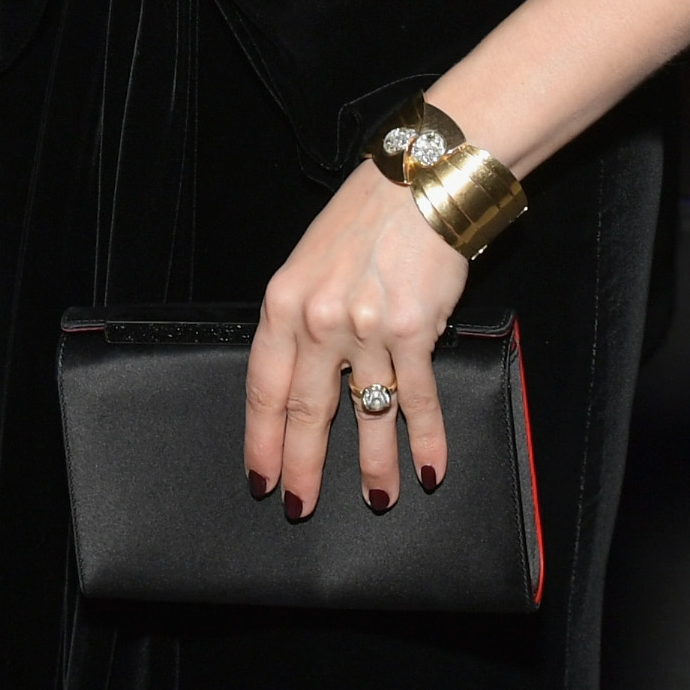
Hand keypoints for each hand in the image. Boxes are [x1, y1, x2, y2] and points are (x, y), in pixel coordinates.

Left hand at [244, 158, 469, 517]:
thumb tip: (299, 371)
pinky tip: (428, 469)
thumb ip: (301, 313)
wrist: (420, 183)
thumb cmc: (364, 216)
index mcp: (284, 300)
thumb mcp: (310, 258)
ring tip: (376, 499)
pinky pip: (416, 399)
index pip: (264, 386)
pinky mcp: (415, 331)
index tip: (261, 477)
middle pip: (307, 411)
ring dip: (372, 466)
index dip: (262, 438)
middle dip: (303, 466)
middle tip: (301, 507)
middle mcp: (320, 319)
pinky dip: (425, 439)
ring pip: (367, 414)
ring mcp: (367, 328)